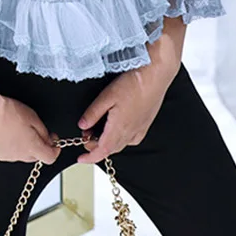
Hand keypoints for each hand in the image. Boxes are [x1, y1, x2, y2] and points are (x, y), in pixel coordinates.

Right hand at [0, 90, 60, 164]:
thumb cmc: (5, 110)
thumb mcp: (32, 116)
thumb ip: (43, 131)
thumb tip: (48, 140)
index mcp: (31, 147)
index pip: (50, 157)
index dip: (54, 149)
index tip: (53, 141)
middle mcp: (18, 156)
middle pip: (33, 156)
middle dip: (36, 145)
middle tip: (32, 131)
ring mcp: (3, 156)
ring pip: (18, 154)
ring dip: (20, 145)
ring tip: (12, 127)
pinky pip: (3, 152)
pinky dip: (5, 144)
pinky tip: (1, 131)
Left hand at [77, 23, 183, 164]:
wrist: (155, 76)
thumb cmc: (133, 84)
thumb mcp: (106, 96)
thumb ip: (93, 113)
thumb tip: (82, 126)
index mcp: (119, 128)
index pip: (102, 151)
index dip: (90, 157)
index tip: (81, 159)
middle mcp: (130, 133)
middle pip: (110, 149)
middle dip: (95, 147)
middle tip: (85, 136)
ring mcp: (139, 130)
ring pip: (120, 145)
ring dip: (107, 143)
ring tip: (97, 131)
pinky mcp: (145, 124)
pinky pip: (131, 139)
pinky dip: (119, 139)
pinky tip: (116, 129)